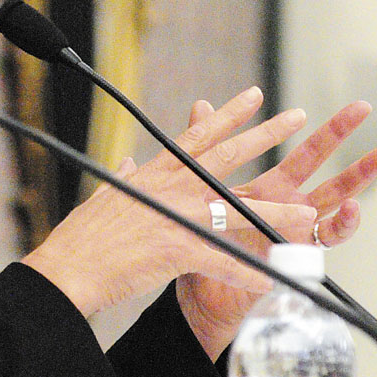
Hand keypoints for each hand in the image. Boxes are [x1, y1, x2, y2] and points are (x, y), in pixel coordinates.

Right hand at [21, 86, 317, 318]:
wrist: (68, 266)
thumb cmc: (83, 235)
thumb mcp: (104, 194)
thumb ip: (123, 177)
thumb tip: (130, 163)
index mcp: (155, 173)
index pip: (198, 134)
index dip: (228, 114)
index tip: (254, 96)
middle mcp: (170, 187)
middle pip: (226, 156)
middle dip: (265, 135)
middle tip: (297, 116)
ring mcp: (175, 216)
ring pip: (237, 210)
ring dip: (276, 213)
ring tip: (308, 212)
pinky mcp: (176, 249)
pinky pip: (222, 261)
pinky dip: (247, 273)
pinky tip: (271, 280)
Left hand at [176, 98, 376, 359]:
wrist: (201, 291)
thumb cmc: (205, 243)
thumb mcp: (202, 188)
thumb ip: (204, 146)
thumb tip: (202, 105)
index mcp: (272, 188)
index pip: (302, 152)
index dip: (315, 128)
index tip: (329, 104)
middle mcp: (290, 204)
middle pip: (321, 163)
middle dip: (342, 135)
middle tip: (363, 106)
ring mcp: (297, 227)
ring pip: (336, 196)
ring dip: (360, 176)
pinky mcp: (297, 252)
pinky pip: (325, 238)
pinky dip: (342, 223)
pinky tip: (352, 207)